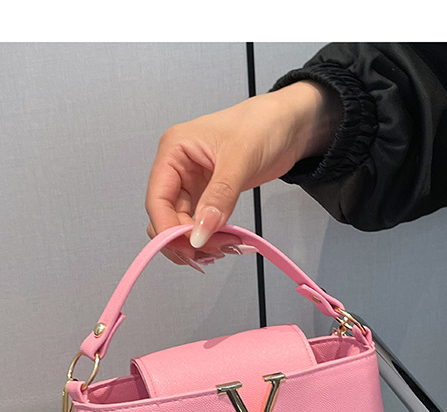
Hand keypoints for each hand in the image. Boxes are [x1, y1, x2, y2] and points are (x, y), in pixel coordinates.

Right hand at [145, 81, 340, 267]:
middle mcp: (177, 168)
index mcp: (174, 150)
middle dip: (186, 239)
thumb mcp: (240, 159)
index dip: (168, 229)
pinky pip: (200, 225)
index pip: (157, 199)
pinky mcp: (207, 196)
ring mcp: (192, 184)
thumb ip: (219, 198)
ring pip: (181, 225)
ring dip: (199, 242)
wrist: (289, 125)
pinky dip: (210, 238)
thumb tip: (199, 234)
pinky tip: (226, 242)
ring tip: (226, 246)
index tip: (189, 248)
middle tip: (214, 251)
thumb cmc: (263, 125)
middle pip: (166, 217)